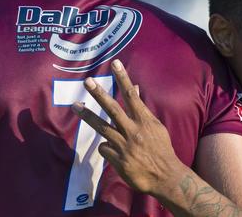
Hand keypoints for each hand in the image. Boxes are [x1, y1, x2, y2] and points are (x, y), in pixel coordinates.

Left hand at [71, 59, 186, 195]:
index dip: (123, 78)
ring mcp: (124, 145)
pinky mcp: (118, 160)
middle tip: (88, 81)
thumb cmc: (161, 148)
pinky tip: (115, 152)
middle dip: (99, 94)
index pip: (131, 95)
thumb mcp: (155, 126)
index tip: (115, 64)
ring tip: (75, 105)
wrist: (166, 176)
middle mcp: (133, 130)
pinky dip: (107, 147)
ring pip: (101, 127)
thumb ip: (141, 109)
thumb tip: (134, 89)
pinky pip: (105, 148)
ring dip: (88, 115)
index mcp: (144, 120)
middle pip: (113, 109)